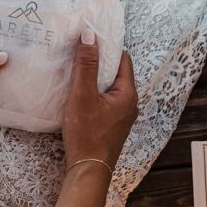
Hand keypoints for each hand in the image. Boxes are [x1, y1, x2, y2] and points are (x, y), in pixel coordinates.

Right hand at [61, 31, 137, 175]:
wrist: (89, 170)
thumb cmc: (87, 133)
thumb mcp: (83, 95)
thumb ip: (86, 65)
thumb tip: (90, 35)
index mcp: (128, 93)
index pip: (123, 59)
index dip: (107, 47)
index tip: (90, 38)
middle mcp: (129, 103)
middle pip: (116, 73)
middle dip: (100, 61)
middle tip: (80, 50)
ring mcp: (122, 115)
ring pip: (110, 88)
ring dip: (95, 77)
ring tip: (77, 68)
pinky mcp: (112, 124)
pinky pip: (105, 100)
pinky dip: (94, 92)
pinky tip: (78, 91)